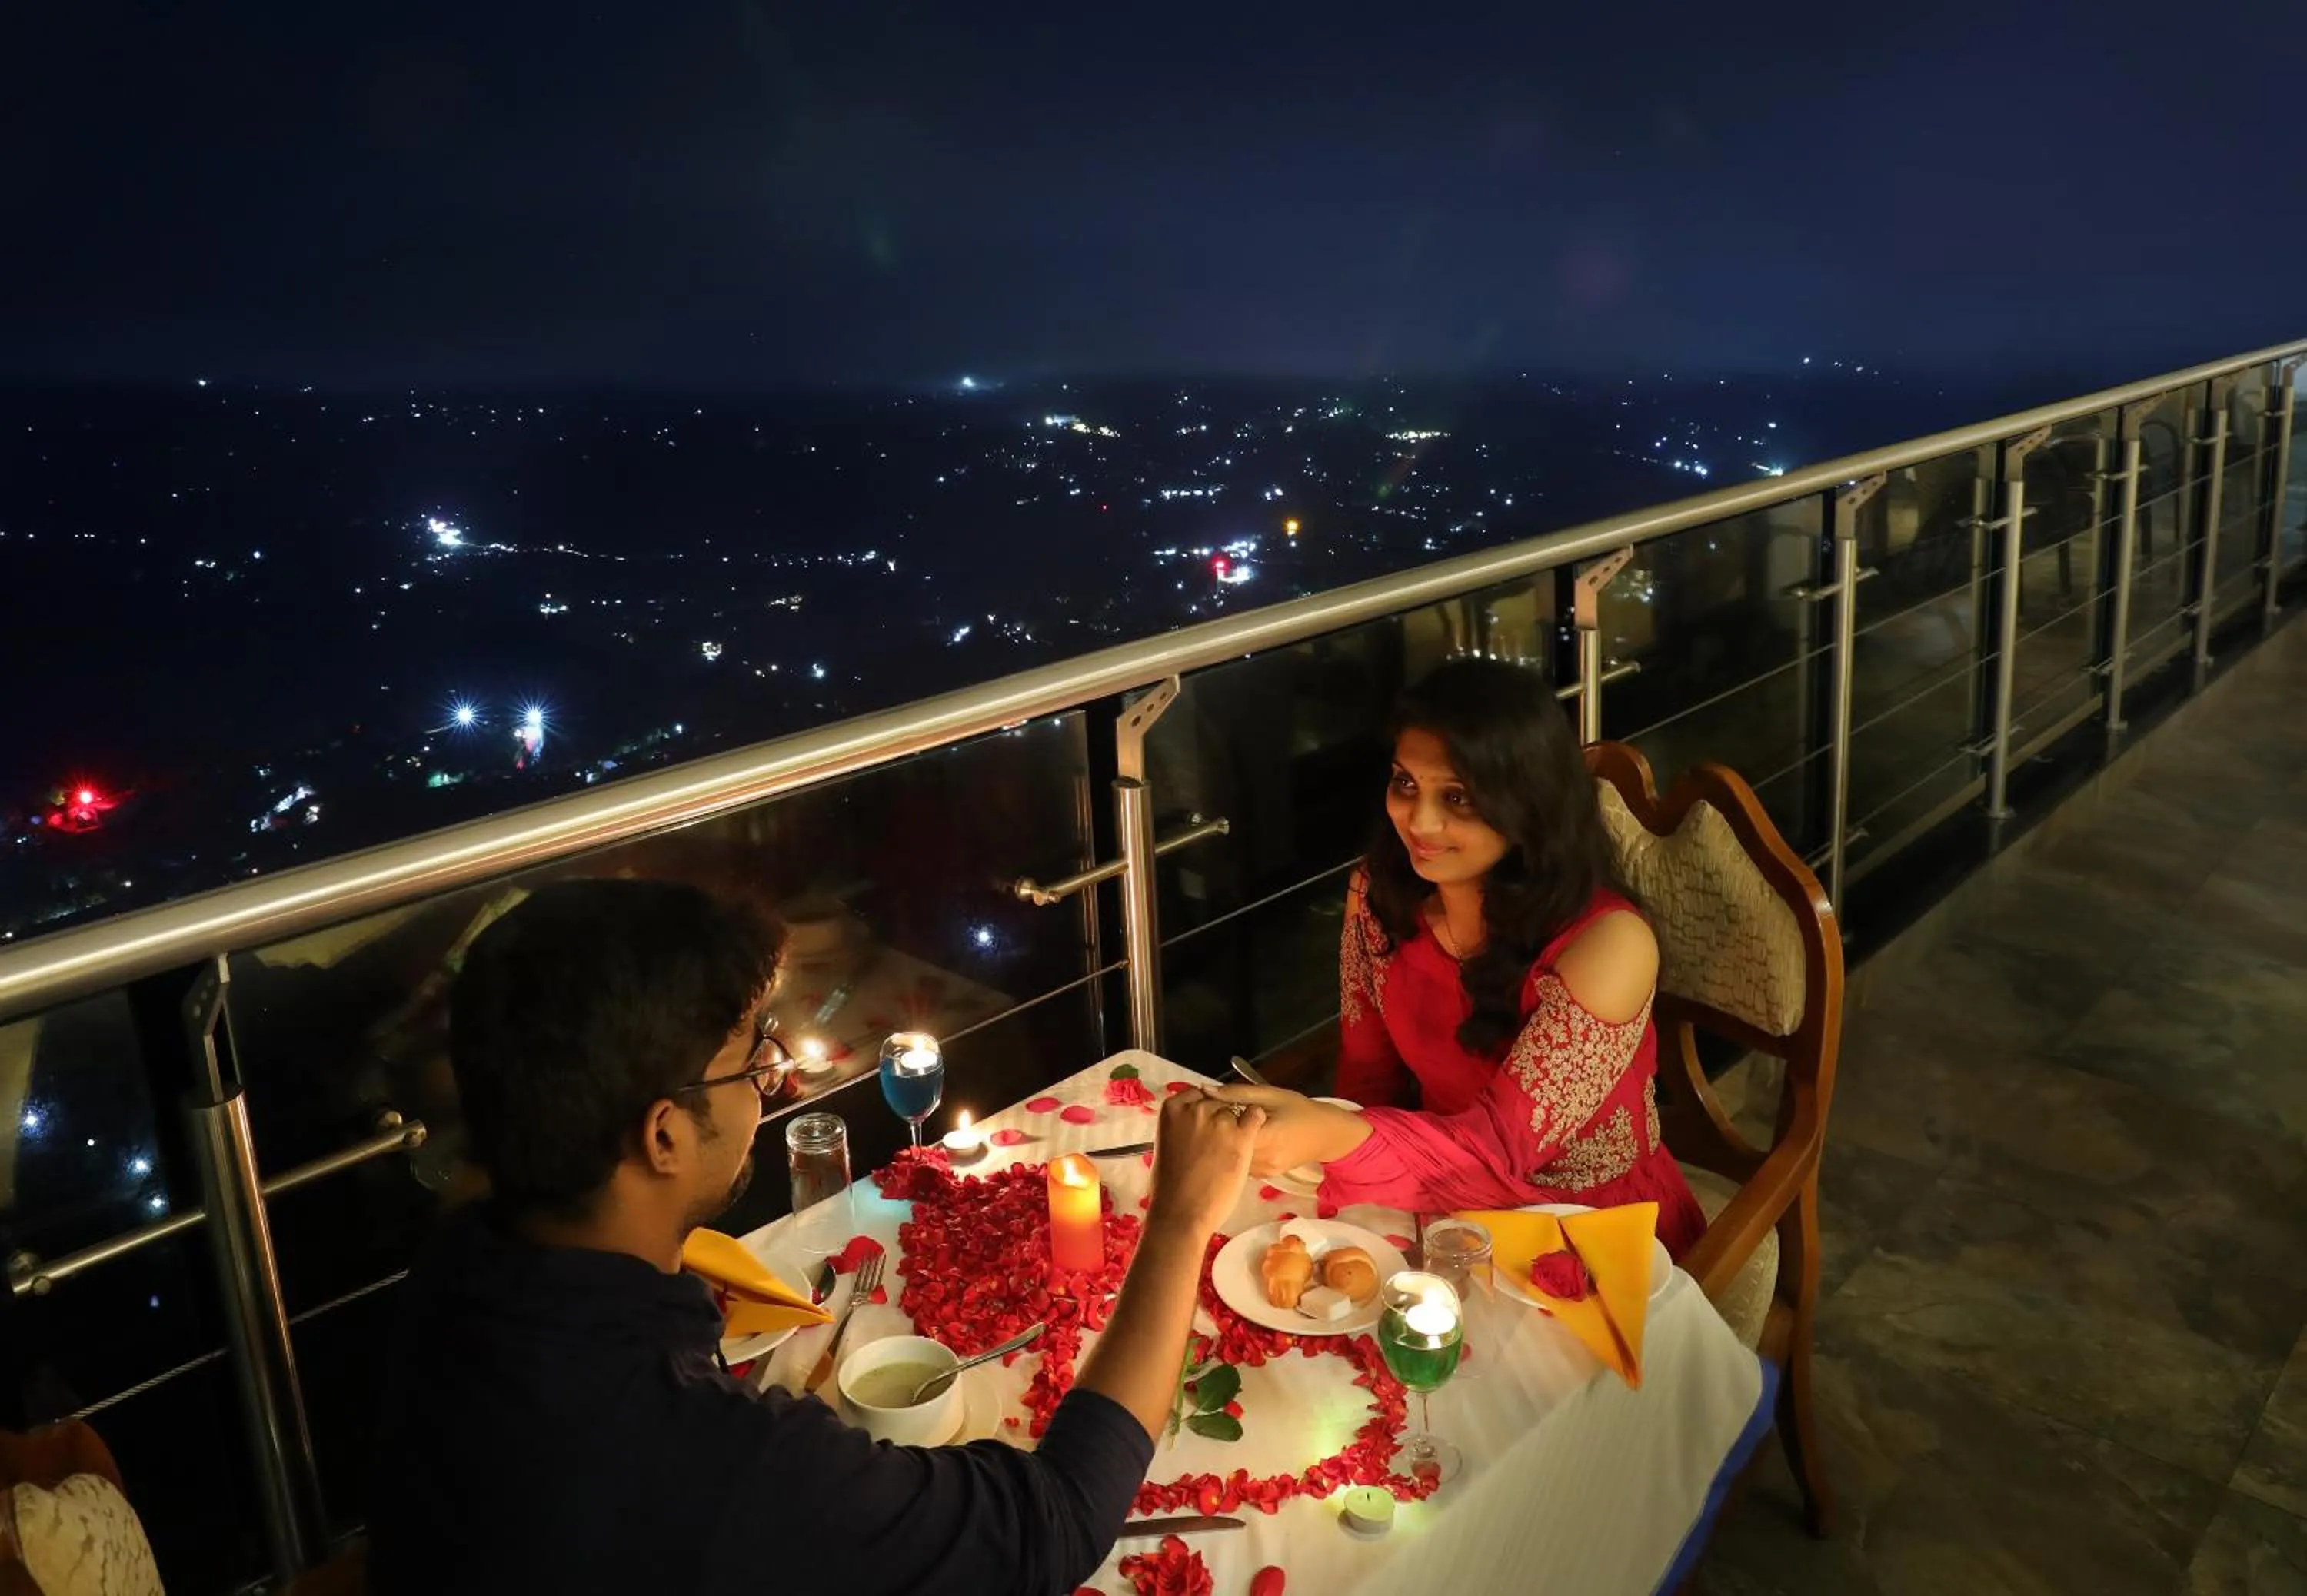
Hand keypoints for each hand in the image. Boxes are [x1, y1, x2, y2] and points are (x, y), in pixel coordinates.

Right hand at [1145, 1088, 1263, 1239]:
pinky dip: (1255, 1120)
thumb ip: (1178, 1129)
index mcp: (1171, 1109)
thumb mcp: (1165, 1148)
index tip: (1206, 1121)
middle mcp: (1196, 1108)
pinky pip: (1255, 1115)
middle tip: (1219, 1139)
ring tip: (1233, 1144)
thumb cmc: (1168, 1188)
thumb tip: (1186, 1124)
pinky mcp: (1241, 1135)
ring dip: (1236, 1122)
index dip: (1204, 1108)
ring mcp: (1220, 1121)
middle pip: (1216, 1101)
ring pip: (1236, 1109)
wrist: (1181, 1212)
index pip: (1196, 1094)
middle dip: (1219, 1116)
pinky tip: (1252, 1133)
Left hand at [1201, 1084, 1369, 1178]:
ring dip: (1227, 1146)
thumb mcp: (1270, 1094)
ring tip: (1227, 1131)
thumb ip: (1237, 1093)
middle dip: (1219, 1134)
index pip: (1229, 1131)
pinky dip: (1237, 1154)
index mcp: (1268, 1136)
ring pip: (1233, 1160)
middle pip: (1229, 1148)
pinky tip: (1238, 1143)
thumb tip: (1205, 1089)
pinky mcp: (1267, 1177)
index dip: (1216, 1120)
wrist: (1326, 1134)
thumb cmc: (1299, 1109)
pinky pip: (1243, 1166)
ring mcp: (1266, 1171)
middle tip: (1216, 1119)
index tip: (1211, 1108)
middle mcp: (1265, 1159)